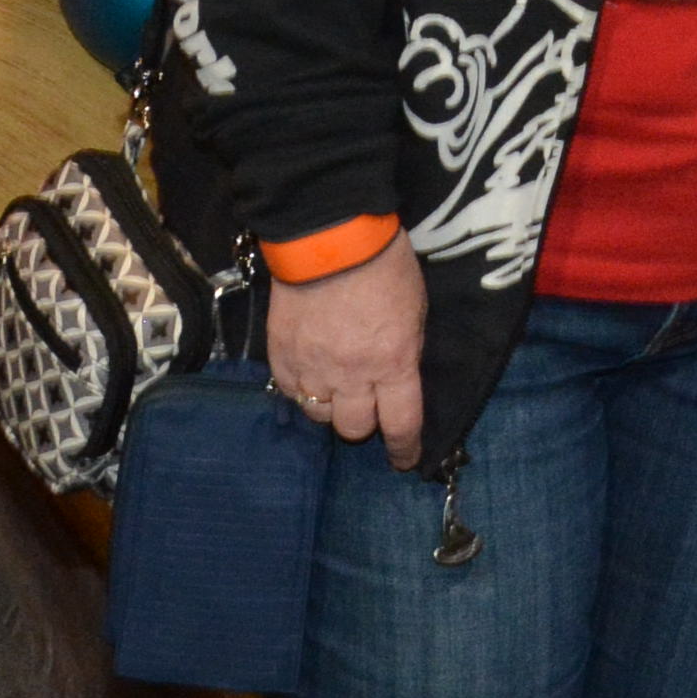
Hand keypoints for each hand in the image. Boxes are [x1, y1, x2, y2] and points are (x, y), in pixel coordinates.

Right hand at [262, 236, 430, 467]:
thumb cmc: (384, 266)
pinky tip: (310, 374)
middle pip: (355, 428)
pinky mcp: (282, 355)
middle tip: (366, 405)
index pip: (401, 424)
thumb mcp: (415, 311)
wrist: (329, 238)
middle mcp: (353, 375)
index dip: (404, 448)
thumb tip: (397, 375)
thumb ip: (405, 350)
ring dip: (331, 407)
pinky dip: (303, 390)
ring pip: (320, 416)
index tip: (404, 459)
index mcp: (394, 363)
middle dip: (365, 422)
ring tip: (335, 388)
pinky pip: (291, 393)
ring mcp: (313, 367)